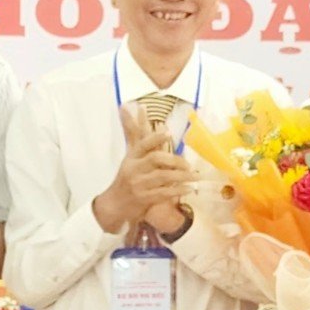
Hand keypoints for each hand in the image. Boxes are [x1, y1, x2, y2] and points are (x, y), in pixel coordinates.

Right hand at [93, 106, 193, 233]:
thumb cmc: (126, 176)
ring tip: (195, 176)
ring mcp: (139, 185)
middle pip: (155, 159)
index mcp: (131, 157)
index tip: (168, 133)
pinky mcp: (145, 199)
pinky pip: (165, 193)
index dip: (155, 138)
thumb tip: (131, 106)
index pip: (142, 144)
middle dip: (174, 160)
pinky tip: (189, 189)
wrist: (114, 204)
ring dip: (182, 176)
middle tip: (188, 163)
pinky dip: (178, 191)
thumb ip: (134, 133)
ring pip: (163, 177)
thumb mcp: (130, 155)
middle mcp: (134, 169)